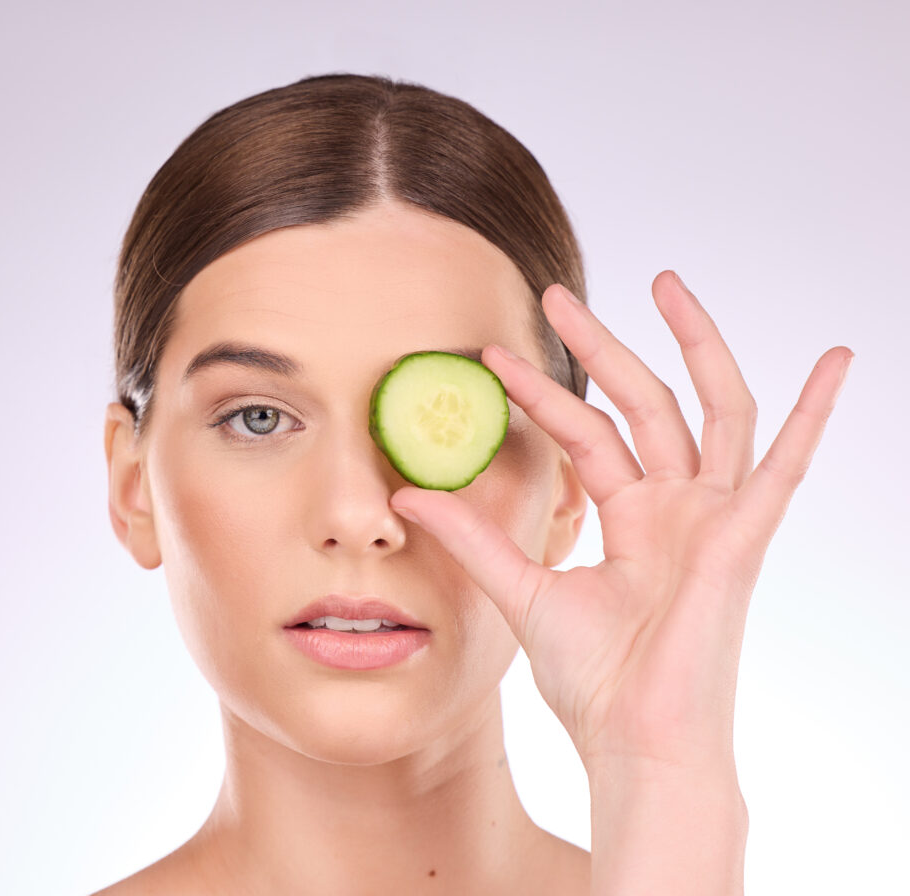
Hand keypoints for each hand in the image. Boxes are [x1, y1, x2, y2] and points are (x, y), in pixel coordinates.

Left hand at [391, 271, 851, 776]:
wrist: (636, 744)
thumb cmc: (594, 682)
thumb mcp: (522, 590)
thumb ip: (473, 537)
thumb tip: (404, 495)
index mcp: (632, 517)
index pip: (587, 434)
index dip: (542, 394)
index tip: (494, 359)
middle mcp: (677, 507)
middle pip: (642, 403)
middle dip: (601, 346)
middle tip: (555, 297)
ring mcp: (715, 517)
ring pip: (712, 409)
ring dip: (694, 344)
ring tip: (665, 282)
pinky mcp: (745, 537)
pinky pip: (787, 465)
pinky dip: (815, 413)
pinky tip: (837, 359)